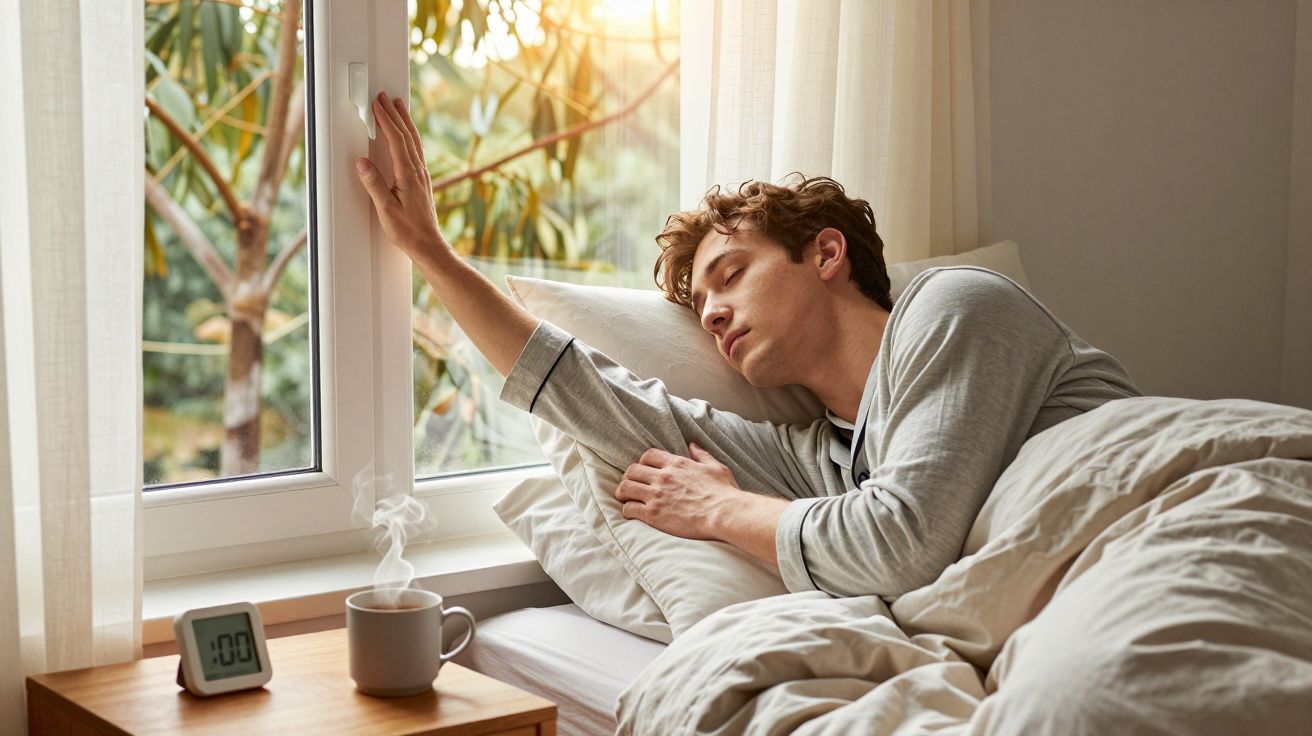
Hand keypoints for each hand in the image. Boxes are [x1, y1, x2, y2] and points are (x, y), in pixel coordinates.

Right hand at [354, 91, 445, 259]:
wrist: (428, 244)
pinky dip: (410, 136)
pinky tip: (408, 135)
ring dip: (405, 122)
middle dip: (395, 114)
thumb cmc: (408, 230)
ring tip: (399, 106)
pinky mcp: (422, 181)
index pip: (396, 140)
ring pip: (414, 141)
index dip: (386, 120)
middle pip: (407, 135)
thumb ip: (374, 184)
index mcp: (408, 175)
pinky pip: (416, 150)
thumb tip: (362, 162)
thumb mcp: (386, 209)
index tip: (378, 104)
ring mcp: (422, 175)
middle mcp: (418, 171)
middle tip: (386, 96)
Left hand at [615, 443, 742, 539]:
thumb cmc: (724, 492)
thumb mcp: (715, 467)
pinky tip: (632, 513)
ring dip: (623, 492)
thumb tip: (692, 445)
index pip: (648, 455)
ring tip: (625, 497)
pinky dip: (627, 510)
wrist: (724, 514)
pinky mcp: (653, 514)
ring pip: (626, 487)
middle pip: (632, 470)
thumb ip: (702, 455)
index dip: (643, 462)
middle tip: (631, 484)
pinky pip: (629, 508)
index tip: (644, 470)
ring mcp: (656, 495)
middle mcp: (663, 477)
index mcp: (677, 464)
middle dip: (629, 477)